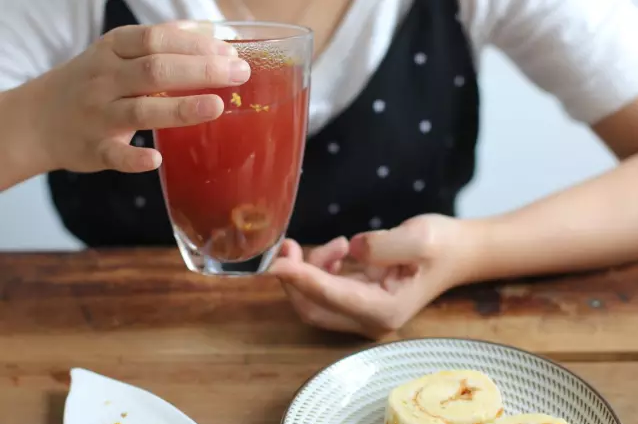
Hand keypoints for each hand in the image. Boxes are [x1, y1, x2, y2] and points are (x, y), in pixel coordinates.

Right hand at [23, 20, 248, 173]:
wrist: (38, 119)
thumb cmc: (91, 83)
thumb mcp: (117, 51)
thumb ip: (159, 41)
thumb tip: (207, 31)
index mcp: (114, 50)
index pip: (156, 40)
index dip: (195, 45)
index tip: (230, 54)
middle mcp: (105, 79)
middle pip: (155, 70)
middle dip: (200, 71)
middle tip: (239, 75)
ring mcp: (98, 114)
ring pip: (139, 110)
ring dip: (179, 108)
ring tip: (216, 107)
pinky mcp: (93, 148)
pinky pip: (113, 153)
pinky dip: (133, 157)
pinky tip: (156, 158)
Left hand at [269, 214, 478, 338]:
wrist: (458, 253)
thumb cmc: (442, 245)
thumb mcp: (420, 237)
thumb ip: (384, 245)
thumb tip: (353, 250)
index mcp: (386, 310)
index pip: (331, 298)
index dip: (301, 279)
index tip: (277, 263)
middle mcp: (371, 320)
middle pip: (313, 308)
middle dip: (293, 278)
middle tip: (288, 245)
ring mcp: (363, 314)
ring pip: (315, 300)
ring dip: (309, 270)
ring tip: (336, 244)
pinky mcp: (358, 302)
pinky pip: (324, 292)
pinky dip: (320, 270)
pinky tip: (339, 251)